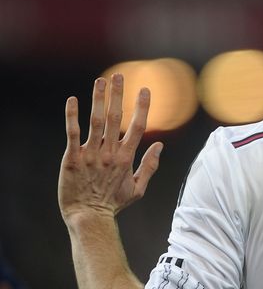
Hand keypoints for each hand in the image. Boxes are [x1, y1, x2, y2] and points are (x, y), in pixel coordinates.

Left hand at [58, 74, 163, 225]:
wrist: (88, 217)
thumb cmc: (113, 204)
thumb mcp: (138, 189)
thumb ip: (149, 166)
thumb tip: (160, 146)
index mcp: (126, 158)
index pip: (137, 127)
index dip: (142, 107)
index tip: (145, 89)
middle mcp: (109, 153)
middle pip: (116, 118)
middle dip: (118, 95)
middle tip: (119, 76)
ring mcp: (91, 154)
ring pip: (96, 121)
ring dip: (98, 99)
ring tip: (100, 81)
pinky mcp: (72, 158)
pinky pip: (72, 133)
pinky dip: (72, 116)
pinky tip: (72, 100)